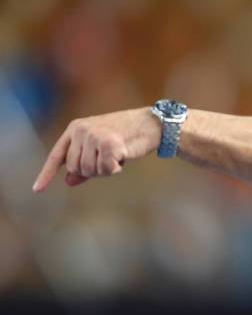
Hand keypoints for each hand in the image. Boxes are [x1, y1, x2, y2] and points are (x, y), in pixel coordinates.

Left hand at [33, 108, 160, 191]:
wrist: (151, 124)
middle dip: (92, 170)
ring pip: (90, 170)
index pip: (57, 155)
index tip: (37, 190)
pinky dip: (116, 168)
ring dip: (105, 169)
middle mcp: (81, 130)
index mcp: (76, 128)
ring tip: (118, 154)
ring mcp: (94, 136)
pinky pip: (106, 170)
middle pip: (75, 167)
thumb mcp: (100, 148)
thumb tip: (68, 181)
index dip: (47, 174)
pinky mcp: (108, 144)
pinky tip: (124, 155)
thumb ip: (84, 162)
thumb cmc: (127, 135)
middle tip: (109, 158)